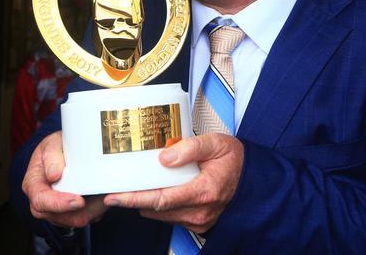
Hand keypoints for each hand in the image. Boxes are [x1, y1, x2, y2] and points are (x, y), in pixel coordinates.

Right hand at [22, 131, 108, 228]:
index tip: (79, 201)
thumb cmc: (56, 147)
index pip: (41, 201)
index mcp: (33, 185)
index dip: (60, 204)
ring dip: (92, 211)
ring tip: (106, 195)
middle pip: (60, 217)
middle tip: (102, 199)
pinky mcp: (71, 213)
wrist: (63, 150)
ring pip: (75, 220)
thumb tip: (54, 175)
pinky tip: (103, 196)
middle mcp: (42, 202)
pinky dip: (96, 210)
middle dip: (81, 211)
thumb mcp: (51, 144)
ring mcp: (56, 210)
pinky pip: (85, 217)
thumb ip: (51, 157)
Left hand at [103, 133, 243, 233]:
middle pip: (157, 209)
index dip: (135, 198)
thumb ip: (190, 147)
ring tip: (129, 187)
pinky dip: (158, 205)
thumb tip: (164, 158)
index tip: (115, 196)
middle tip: (112, 190)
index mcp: (204, 191)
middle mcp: (200, 211)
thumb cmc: (235, 159)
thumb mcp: (215, 143)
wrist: (254, 178)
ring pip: (162, 214)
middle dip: (133, 200)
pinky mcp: (197, 223)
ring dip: (145, 203)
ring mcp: (199, 220)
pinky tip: (151, 191)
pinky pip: (170, 216)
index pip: (162, 199)